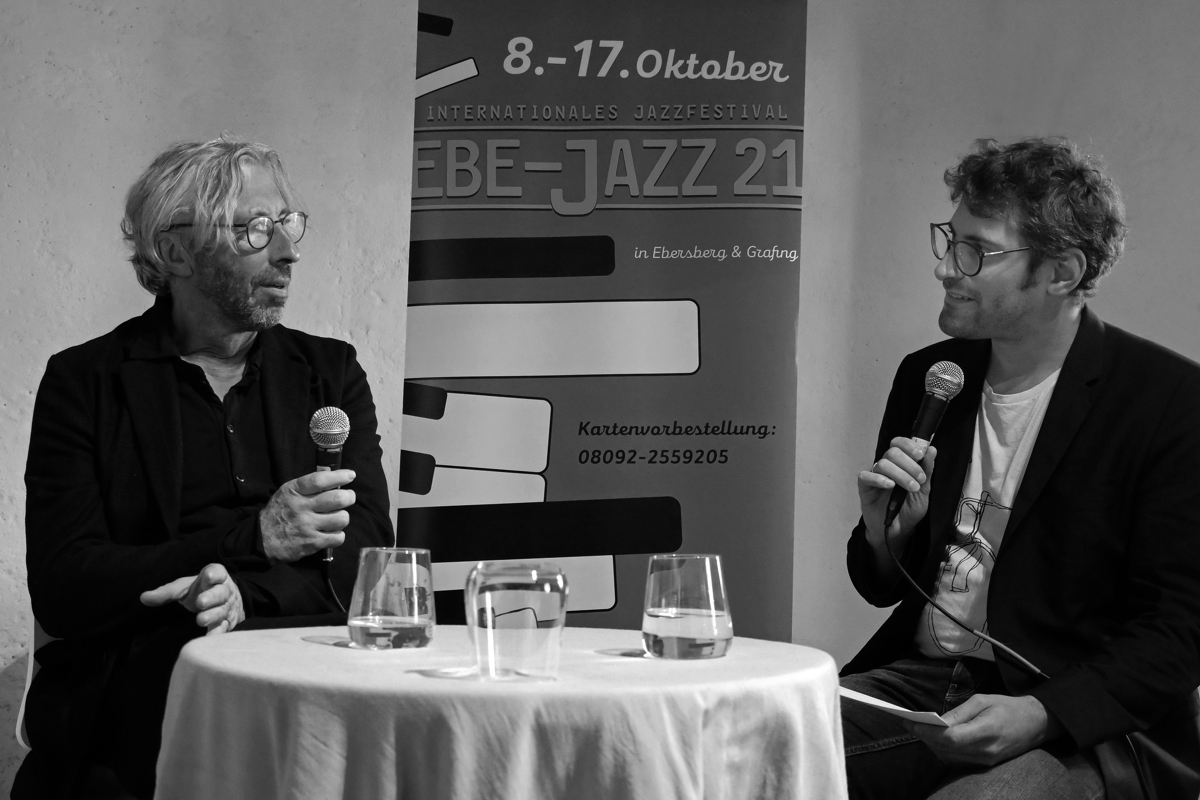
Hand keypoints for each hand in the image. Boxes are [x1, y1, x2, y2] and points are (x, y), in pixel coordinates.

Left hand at [140, 563, 244, 634]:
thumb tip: (143, 598)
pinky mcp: (227, 622)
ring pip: (222, 610)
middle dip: (211, 597)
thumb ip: (166, 593)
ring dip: (212, 615)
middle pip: (220, 592)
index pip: (217, 572)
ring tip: (200, 620)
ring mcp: (227, 607)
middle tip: (200, 602)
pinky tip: (209, 637)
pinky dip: (218, 632)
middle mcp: (224, 591)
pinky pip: (224, 627)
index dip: (213, 574)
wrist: (225, 601)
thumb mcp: (183, 588)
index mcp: (213, 578)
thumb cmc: (199, 591)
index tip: (208, 576)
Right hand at [259, 469, 355, 562]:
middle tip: (348, 497)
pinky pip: (338, 537)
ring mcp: (307, 526)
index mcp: (294, 491)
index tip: (350, 475)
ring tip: (337, 517)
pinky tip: (331, 532)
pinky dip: (338, 535)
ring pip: (341, 519)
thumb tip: (334, 478)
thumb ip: (307, 486)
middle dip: (349, 497)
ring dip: (343, 517)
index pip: (320, 480)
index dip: (339, 476)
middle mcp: (301, 507)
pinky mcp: (311, 543)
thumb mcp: (287, 492)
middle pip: (337, 499)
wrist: (261, 539)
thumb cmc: (279, 512)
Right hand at [858, 437, 936, 543]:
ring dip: (900, 474)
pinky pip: (866, 476)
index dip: (908, 445)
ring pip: (883, 464)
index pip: (899, 444)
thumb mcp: (924, 491)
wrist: (898, 531)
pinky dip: (878, 479)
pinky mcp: (864, 488)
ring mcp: (875, 476)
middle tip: (919, 479)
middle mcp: (887, 467)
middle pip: (892, 452)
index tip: (920, 455)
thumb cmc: (909, 511)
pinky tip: (890, 486)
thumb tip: (932, 450)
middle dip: (909, 464)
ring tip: (910, 488)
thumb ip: (927, 471)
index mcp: (900, 464)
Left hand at [907, 694, 1056, 766]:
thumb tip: (937, 722)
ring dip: (931, 744)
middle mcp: (985, 751)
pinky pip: (957, 760)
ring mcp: (986, 761)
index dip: (927, 732)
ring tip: (918, 729)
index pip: (950, 738)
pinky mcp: (985, 765)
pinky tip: (934, 739)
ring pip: (949, 757)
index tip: (909, 722)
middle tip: (907, 723)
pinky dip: (942, 750)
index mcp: (986, 731)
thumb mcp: (982, 701)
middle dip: (924, 737)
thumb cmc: (1008, 707)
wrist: (1036, 724)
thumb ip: (958, 713)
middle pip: (945, 749)